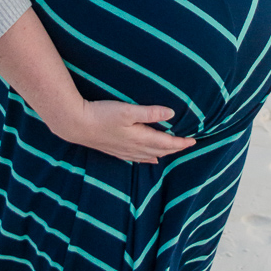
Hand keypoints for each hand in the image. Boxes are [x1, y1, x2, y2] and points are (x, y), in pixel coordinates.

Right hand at [52, 99, 195, 163]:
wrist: (77, 124)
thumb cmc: (102, 115)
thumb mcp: (128, 110)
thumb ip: (150, 112)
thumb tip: (171, 113)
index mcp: (140, 138)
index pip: (167, 143)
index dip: (181, 143)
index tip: (194, 141)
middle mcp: (134, 148)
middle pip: (160, 151)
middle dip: (175, 149)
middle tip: (188, 145)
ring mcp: (124, 151)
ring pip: (150, 156)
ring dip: (163, 154)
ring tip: (173, 152)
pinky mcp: (115, 151)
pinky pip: (137, 159)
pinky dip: (148, 159)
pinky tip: (150, 160)